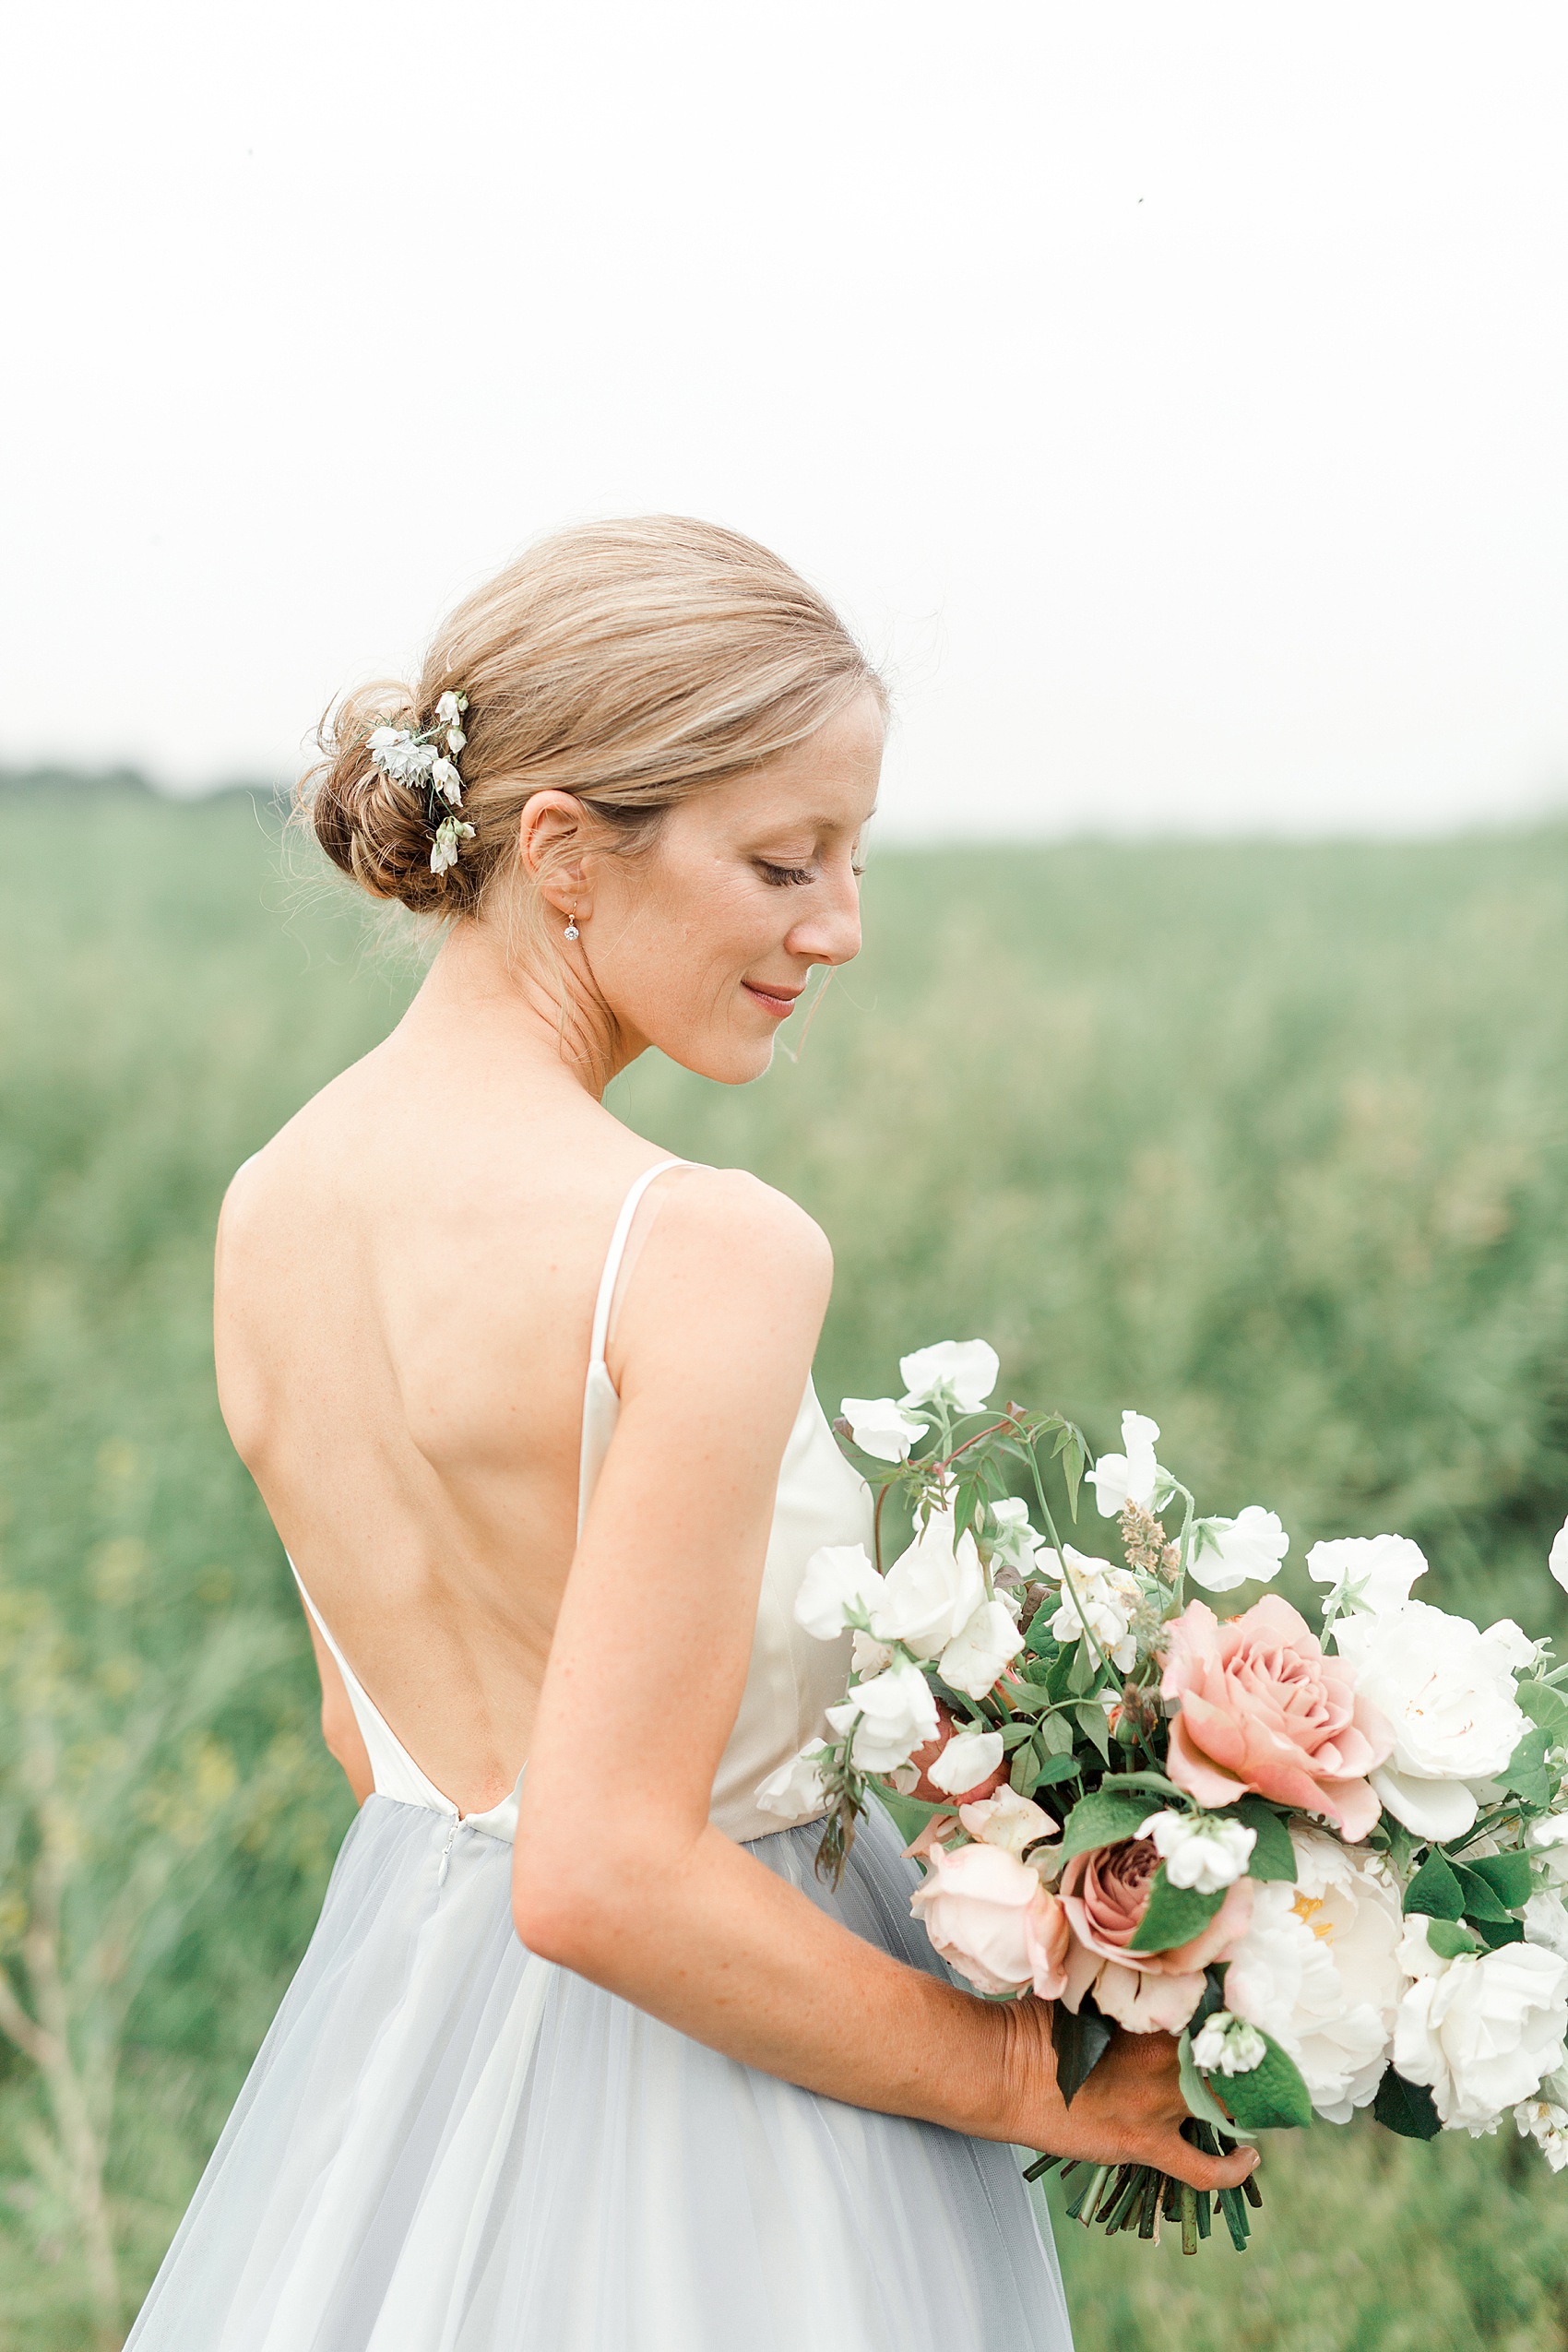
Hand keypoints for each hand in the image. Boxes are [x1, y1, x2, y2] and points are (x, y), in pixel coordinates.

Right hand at [1004, 2002, 1258, 2193]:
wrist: (1004, 2073)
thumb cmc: (1035, 2024)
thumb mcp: (1083, 1989)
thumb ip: (1121, 1982)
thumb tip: (1143, 1961)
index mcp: (1151, 2015)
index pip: (1214, 2008)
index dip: (1235, 2010)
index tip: (1241, 2007)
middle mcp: (1165, 2059)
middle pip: (1228, 2059)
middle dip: (1242, 2058)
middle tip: (1249, 2057)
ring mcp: (1158, 2105)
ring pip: (1226, 2108)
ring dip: (1240, 2104)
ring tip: (1249, 2100)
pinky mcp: (1146, 2145)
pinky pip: (1204, 2170)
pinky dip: (1231, 2169)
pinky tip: (1248, 2160)